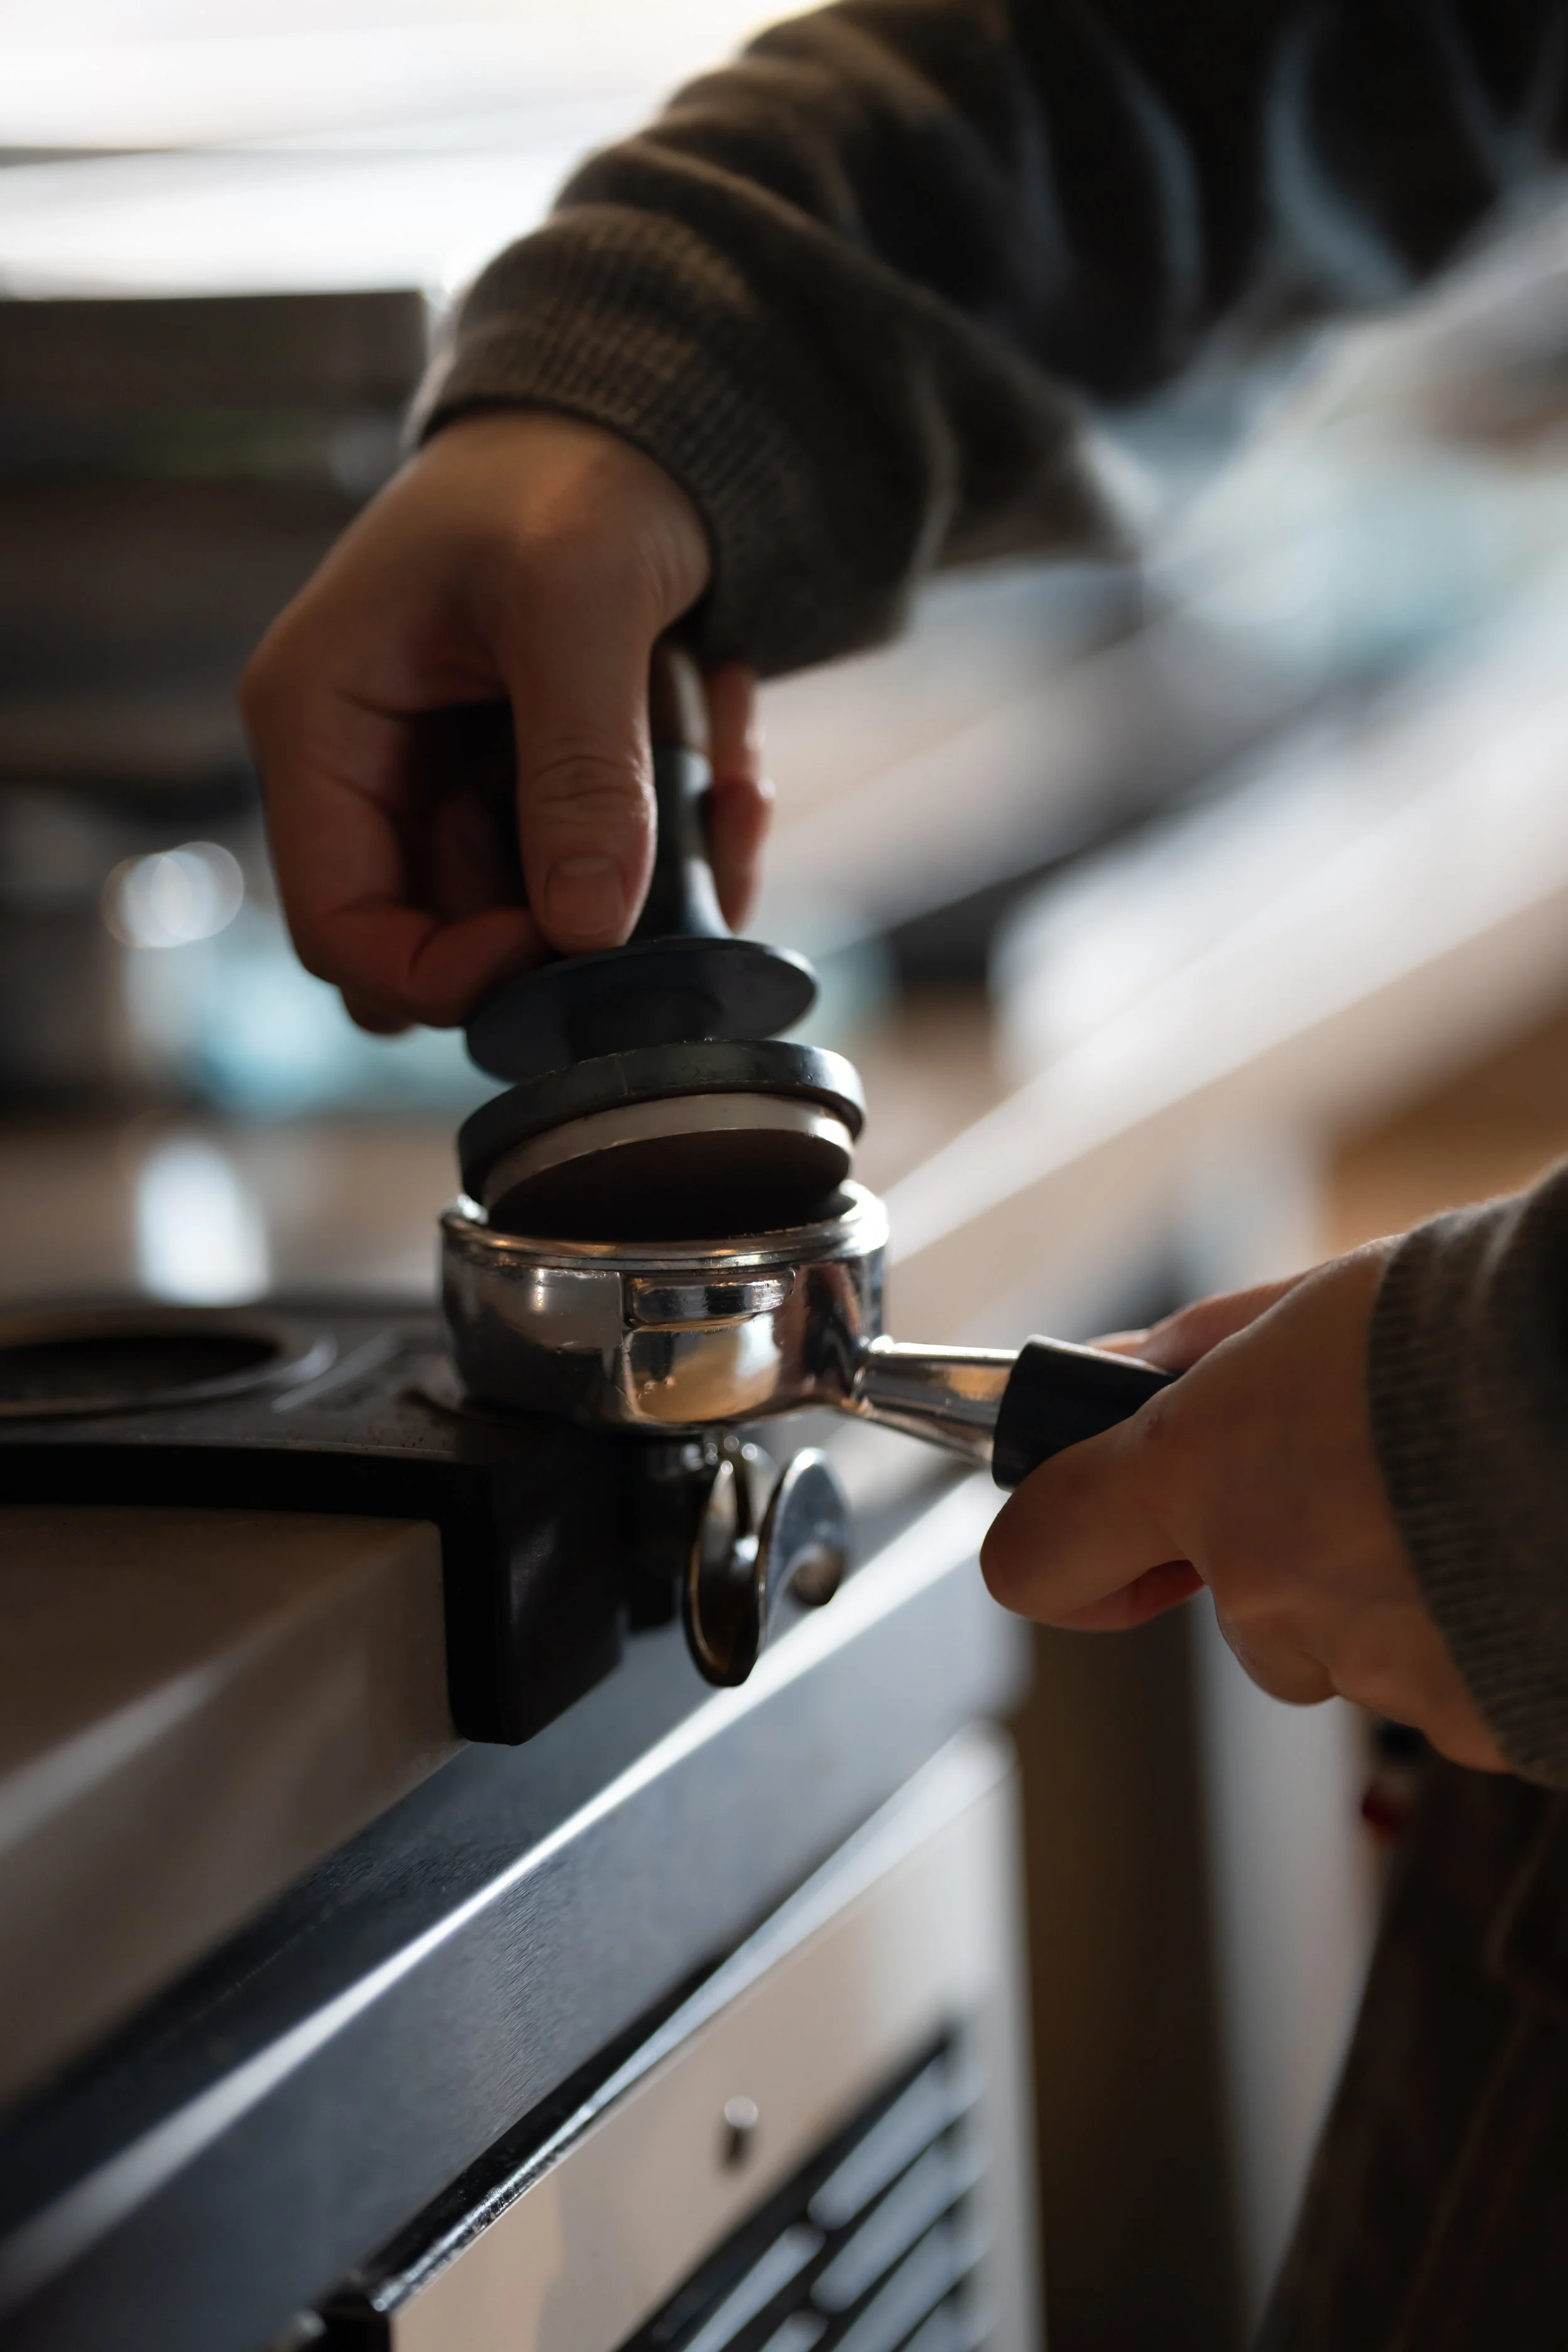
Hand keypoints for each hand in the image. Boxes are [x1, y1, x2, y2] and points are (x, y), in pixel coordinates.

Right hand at [241, 412, 768, 1032]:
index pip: (341, 927)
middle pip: (449, 940)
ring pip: (541, 920)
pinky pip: (598, 876)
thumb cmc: (571, 472)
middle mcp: (369, 771)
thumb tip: (585, 929)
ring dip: (651, 883)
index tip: (572, 945)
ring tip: (731, 776)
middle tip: (682, 864)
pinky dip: (679, 847)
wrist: (637, 414)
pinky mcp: (528, 790)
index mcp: (320, 722)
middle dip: (576, 925)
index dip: (446, 973)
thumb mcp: (578, 602)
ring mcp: (451, 786)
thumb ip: (580, 767)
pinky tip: (735, 762)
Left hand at [980, 1247, 1507, 1773]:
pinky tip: (1522, 1559)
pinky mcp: (1478, 1722)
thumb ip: (1199, 1356)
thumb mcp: (1322, 1305)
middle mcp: (1272, 1586)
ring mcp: (1377, 1666)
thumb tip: (1111, 1375)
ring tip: (1477, 1507)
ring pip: (1351, 1658)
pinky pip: (1451, 1697)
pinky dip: (1477, 1644)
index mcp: (1207, 1472)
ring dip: (1395, 1601)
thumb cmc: (1484, 1324)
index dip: (1058, 1546)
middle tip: (1385, 1479)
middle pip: (1238, 1619)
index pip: (1040, 1554)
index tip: (1101, 1533)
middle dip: (1291, 1562)